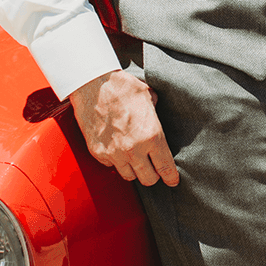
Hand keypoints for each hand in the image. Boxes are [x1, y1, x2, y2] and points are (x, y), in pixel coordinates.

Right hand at [69, 69, 178, 187]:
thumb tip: (156, 118)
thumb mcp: (149, 98)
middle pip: (148, 179)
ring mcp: (114, 153)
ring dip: (134, 170)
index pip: (166, 168)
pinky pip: (111, 165)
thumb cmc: (122, 87)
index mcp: (152, 136)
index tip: (172, 181)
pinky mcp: (98, 152)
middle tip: (153, 169)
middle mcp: (134, 150)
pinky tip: (117, 150)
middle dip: (153, 176)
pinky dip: (115, 161)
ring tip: (135, 159)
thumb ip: (156, 115)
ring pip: (129, 176)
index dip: (171, 177)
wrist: (92, 85)